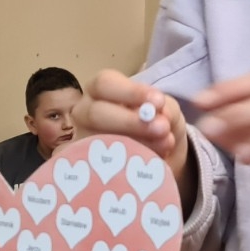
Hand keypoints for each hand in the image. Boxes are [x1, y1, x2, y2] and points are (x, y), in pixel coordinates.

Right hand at [73, 70, 194, 211]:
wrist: (159, 153)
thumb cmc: (156, 121)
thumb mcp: (165, 109)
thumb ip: (165, 109)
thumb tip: (159, 117)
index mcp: (100, 91)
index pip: (103, 84)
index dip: (131, 92)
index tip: (158, 102)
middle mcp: (85, 114)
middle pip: (95, 113)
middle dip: (130, 121)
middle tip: (161, 128)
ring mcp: (84, 141)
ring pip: (99, 142)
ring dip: (136, 144)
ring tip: (164, 146)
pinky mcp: (89, 166)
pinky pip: (103, 166)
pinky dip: (132, 163)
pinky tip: (153, 161)